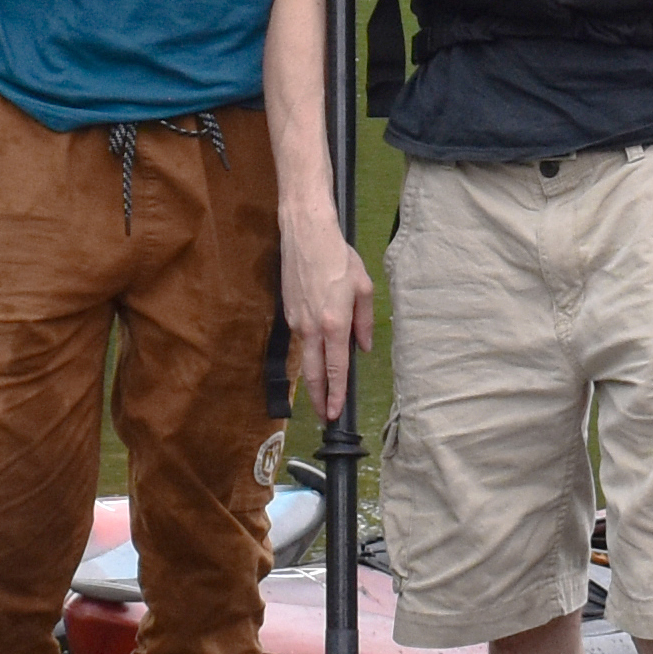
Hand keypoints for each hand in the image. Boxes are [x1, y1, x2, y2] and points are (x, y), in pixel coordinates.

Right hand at [280, 201, 375, 420]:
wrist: (305, 235)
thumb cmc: (338, 257)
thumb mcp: (363, 288)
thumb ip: (364, 322)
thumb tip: (363, 347)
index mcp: (334, 323)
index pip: (336, 369)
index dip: (336, 394)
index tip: (336, 413)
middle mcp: (311, 328)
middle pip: (314, 374)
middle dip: (319, 399)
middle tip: (325, 418)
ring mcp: (296, 321)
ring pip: (305, 359)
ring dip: (314, 380)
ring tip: (323, 397)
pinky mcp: (288, 314)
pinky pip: (301, 340)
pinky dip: (309, 354)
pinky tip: (318, 358)